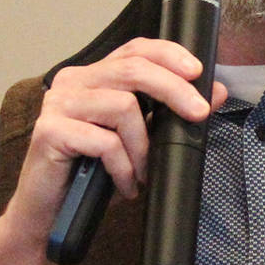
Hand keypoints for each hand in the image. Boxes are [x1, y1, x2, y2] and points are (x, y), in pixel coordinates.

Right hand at [0, 37, 228, 244]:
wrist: (51, 214)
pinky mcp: (49, 130)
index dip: (168, 54)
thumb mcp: (141, 143)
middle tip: (198, 115)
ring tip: (142, 173)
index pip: (134, 50)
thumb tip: (215, 91)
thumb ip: (170, 114)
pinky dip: (123, 168)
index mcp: (93, 77)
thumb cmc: (93, 176)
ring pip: (122, 106)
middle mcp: (72, 82)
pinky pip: (105, 142)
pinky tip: (124, 185)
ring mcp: (58, 104)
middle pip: (132, 69)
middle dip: (173, 90)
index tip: (198, 72)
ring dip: (143, 147)